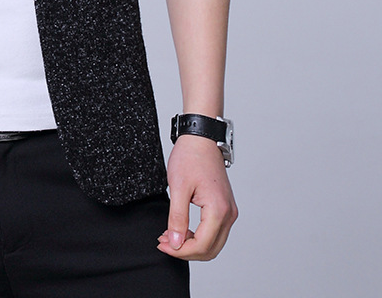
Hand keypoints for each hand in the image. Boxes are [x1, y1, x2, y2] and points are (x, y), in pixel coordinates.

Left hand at [157, 133, 237, 259]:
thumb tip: (176, 243)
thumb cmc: (190, 157)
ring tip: (170, 236)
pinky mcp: (225, 207)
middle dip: (185, 251)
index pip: (201, 245)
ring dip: (192, 245)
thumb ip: (177, 218)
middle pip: (210, 249)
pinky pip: (214, 232)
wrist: (201, 139)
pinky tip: (181, 229)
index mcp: (218, 210)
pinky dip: (198, 236)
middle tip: (164, 242)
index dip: (180, 251)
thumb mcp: (178, 188)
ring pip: (213, 243)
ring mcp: (229, 211)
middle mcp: (228, 214)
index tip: (162, 244)